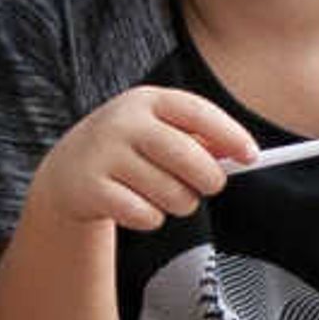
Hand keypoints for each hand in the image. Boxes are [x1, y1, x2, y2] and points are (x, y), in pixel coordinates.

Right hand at [30, 86, 252, 232]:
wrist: (66, 170)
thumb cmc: (129, 149)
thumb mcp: (159, 131)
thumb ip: (200, 139)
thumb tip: (241, 153)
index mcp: (145, 100)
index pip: (197, 112)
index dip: (230, 134)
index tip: (252, 156)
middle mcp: (122, 122)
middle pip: (188, 157)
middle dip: (209, 179)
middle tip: (208, 186)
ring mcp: (102, 155)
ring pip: (171, 193)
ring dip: (179, 204)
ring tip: (164, 196)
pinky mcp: (90, 190)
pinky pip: (145, 216)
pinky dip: (150, 218)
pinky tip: (136, 206)